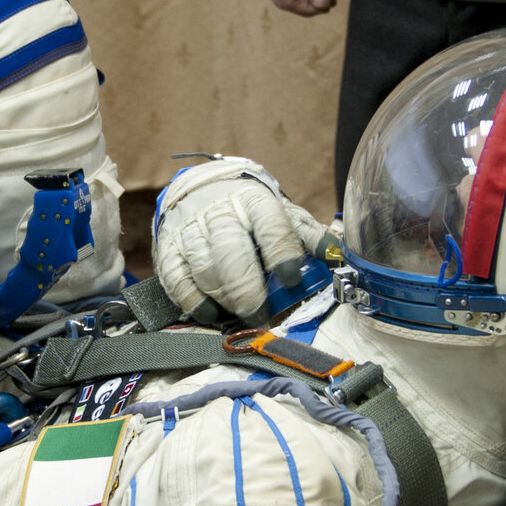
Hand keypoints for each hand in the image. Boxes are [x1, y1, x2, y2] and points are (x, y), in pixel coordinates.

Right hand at [153, 157, 328, 321]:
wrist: (203, 191)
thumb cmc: (250, 213)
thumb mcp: (283, 216)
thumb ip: (308, 238)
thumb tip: (336, 257)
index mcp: (254, 201)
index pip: (269, 226)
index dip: (281, 254)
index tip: (290, 278)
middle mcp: (219, 212)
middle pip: (231, 253)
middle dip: (248, 290)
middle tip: (260, 314)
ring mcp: (190, 230)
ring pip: (205, 268)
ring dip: (225, 298)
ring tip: (241, 314)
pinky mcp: (168, 249)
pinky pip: (177, 279)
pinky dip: (194, 301)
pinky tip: (211, 313)